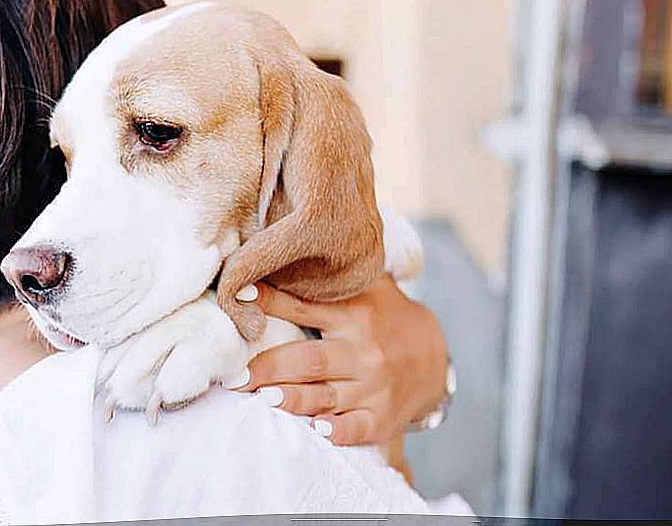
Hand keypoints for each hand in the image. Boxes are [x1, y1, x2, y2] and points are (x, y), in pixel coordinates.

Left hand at [233, 276, 447, 445]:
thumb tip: (280, 241)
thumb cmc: (384, 318)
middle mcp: (363, 350)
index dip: (270, 300)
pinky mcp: (382, 418)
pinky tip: (318, 430)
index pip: (304, 305)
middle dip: (270, 368)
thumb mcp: (366, 288)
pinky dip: (339, 431)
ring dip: (294, 398)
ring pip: (327, 395)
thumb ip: (328, 273)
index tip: (240, 294)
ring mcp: (373, 387)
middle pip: (311, 359)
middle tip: (236, 376)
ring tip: (264, 398)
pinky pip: (358, 428)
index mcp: (353, 314)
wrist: (435, 360)